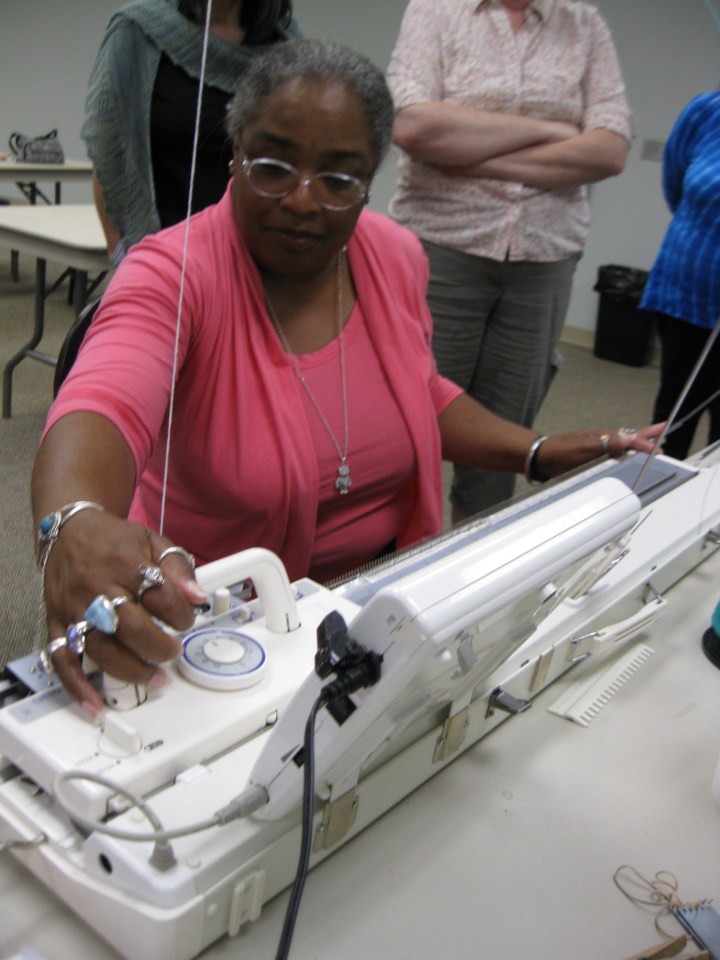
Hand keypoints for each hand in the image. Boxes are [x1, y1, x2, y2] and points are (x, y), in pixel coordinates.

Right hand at [40, 509, 206, 716]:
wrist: (70, 531)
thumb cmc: (113, 540)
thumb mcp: (153, 541)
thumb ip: (178, 567)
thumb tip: (197, 596)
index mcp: (126, 564)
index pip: (162, 596)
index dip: (182, 613)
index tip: (187, 617)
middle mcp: (98, 587)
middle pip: (132, 627)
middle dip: (160, 646)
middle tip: (173, 651)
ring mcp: (75, 608)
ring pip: (101, 649)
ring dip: (131, 670)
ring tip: (154, 677)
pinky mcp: (57, 622)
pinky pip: (61, 659)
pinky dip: (76, 686)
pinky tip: (93, 704)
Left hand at [536, 423, 664, 479]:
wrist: (543, 458)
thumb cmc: (562, 451)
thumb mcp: (587, 447)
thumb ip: (610, 444)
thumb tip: (630, 439)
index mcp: (607, 437)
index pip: (633, 440)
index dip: (647, 444)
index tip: (657, 449)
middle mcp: (606, 441)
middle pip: (632, 438)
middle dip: (649, 434)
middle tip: (664, 429)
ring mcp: (600, 449)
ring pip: (625, 446)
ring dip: (639, 444)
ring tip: (652, 443)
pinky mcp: (594, 458)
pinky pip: (615, 455)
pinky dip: (626, 454)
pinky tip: (628, 457)